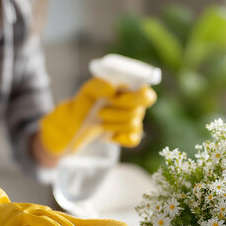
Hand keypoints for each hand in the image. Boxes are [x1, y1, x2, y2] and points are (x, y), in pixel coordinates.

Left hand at [39, 77, 156, 154]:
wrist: (79, 119)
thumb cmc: (87, 100)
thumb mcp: (89, 90)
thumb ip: (100, 86)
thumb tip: (112, 88)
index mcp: (131, 88)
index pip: (146, 94)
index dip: (135, 98)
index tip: (116, 98)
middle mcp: (136, 103)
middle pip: (138, 111)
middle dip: (117, 112)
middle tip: (100, 112)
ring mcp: (134, 118)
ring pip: (133, 125)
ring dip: (113, 124)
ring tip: (100, 120)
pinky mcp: (130, 133)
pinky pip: (133, 139)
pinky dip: (120, 138)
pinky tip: (109, 136)